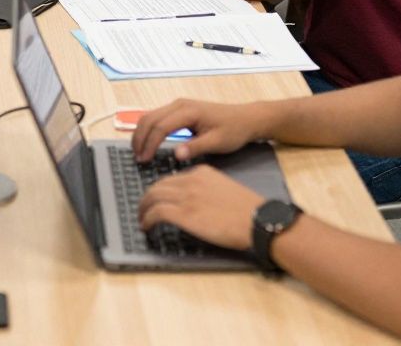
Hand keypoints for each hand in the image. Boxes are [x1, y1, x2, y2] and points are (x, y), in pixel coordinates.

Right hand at [132, 97, 260, 162]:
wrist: (246, 118)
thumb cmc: (233, 130)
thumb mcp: (217, 142)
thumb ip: (196, 148)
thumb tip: (177, 155)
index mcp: (188, 111)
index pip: (161, 127)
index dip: (150, 144)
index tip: (144, 160)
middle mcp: (179, 104)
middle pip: (150, 118)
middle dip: (140, 138)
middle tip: (137, 158)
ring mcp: (178, 105)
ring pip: (150, 116)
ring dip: (141, 133)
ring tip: (139, 152)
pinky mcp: (179, 109)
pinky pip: (157, 116)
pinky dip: (148, 129)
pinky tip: (147, 142)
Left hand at [139, 165, 264, 250]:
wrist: (258, 221)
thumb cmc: (247, 210)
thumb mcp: (224, 188)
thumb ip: (206, 189)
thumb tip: (193, 201)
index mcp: (201, 172)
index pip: (172, 178)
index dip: (161, 190)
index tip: (157, 199)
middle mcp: (190, 181)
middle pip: (158, 185)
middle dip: (147, 197)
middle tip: (143, 208)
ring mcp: (186, 197)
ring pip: (152, 197)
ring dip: (143, 208)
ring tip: (142, 218)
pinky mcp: (184, 214)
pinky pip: (156, 213)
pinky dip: (147, 219)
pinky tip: (146, 227)